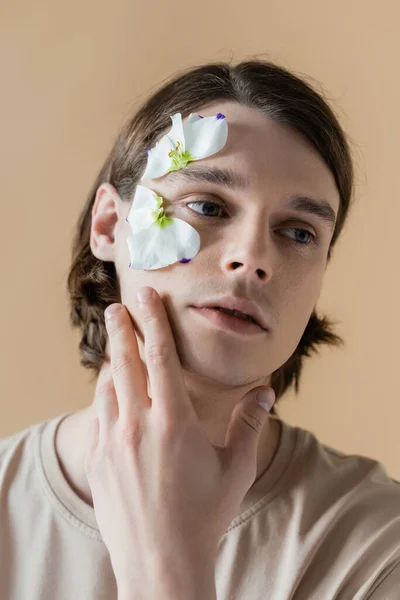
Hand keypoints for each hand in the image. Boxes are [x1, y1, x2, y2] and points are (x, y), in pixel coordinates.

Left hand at [84, 287, 274, 592]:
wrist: (161, 563)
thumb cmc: (204, 515)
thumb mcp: (235, 468)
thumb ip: (250, 423)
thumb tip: (267, 391)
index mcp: (173, 421)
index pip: (160, 355)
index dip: (153, 320)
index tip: (147, 297)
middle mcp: (137, 425)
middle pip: (124, 361)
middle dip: (121, 327)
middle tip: (117, 306)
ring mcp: (111, 442)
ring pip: (105, 385)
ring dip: (111, 361)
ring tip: (115, 348)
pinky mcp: (96, 460)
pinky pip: (96, 414)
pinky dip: (103, 395)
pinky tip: (110, 394)